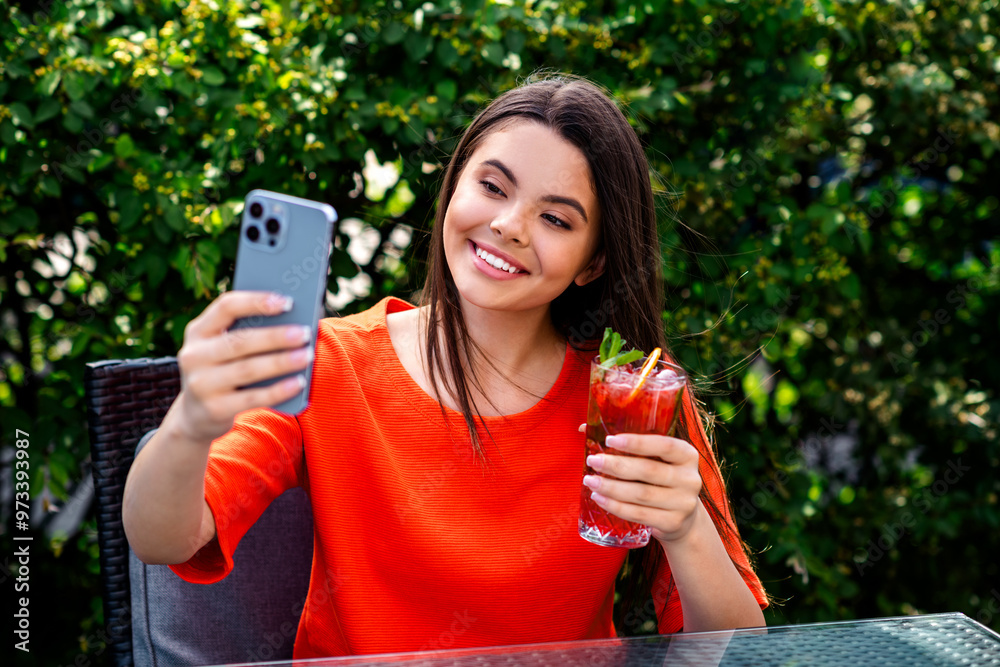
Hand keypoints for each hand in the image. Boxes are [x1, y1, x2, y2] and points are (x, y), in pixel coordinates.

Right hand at [168, 291, 313, 442]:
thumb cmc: (221, 370)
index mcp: (198, 330)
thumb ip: (246, 333)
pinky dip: (279, 390)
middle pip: (240, 341)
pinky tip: (298, 383)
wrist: (195, 416)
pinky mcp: (214, 408)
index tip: (287, 302)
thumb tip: (292, 322)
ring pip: (248, 369)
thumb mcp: (221, 348)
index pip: (226, 306)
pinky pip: (253, 398)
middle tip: (305, 333)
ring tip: (307, 355)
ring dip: (281, 362)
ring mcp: (201, 384)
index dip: (257, 301)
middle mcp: (194, 355)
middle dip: (276, 336)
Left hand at [579, 423, 702, 543]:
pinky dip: (616, 506)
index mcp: (687, 455)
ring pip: (641, 494)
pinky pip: (639, 514)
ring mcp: (684, 503)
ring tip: (590, 481)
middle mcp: (690, 478)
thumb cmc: (660, 479)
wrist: (683, 518)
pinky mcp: (673, 523)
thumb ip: (629, 444)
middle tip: (593, 460)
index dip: (637, 442)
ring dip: (611, 487)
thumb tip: (584, 427)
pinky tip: (599, 498)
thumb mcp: (656, 460)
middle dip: (616, 465)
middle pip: (648, 470)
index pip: (663, 445)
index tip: (610, 439)